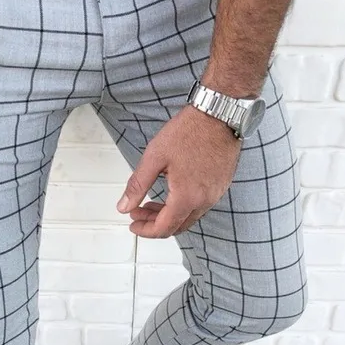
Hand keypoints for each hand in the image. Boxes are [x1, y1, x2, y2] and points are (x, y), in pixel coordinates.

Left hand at [116, 105, 240, 237]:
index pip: (163, 228)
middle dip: (154, 224)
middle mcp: (204, 200)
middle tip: (138, 212)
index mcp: (186, 197)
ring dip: (168, 215)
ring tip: (151, 203)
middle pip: (176, 227)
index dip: (145, 231)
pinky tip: (171, 193)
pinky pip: (200, 206)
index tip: (133, 224)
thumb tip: (124, 206)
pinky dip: (182, 207)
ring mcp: (215, 194)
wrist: (219, 113)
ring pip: (188, 218)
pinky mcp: (221, 185)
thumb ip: (137, 186)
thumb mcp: (154, 158)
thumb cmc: (190, 130)